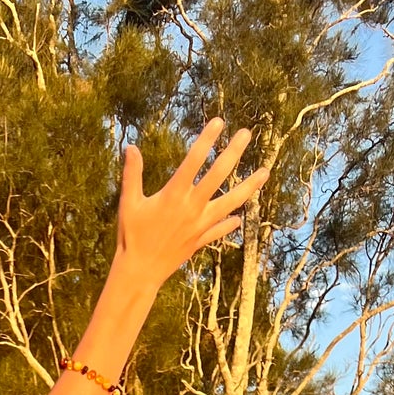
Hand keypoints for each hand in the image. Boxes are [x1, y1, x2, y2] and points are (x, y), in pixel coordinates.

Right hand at [116, 122, 266, 288]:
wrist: (140, 272)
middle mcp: (192, 207)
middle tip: (246, 133)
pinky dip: (229, 224)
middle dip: (233, 152)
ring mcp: (199, 225)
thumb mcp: (129, 203)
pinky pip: (219, 230)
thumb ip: (132, 174)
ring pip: (230, 202)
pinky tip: (238, 219)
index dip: (207, 139)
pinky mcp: (200, 241)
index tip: (219, 122)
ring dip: (249, 186)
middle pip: (218, 175)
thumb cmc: (131, 236)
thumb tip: (131, 148)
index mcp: (173, 194)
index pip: (194, 160)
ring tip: (265, 172)